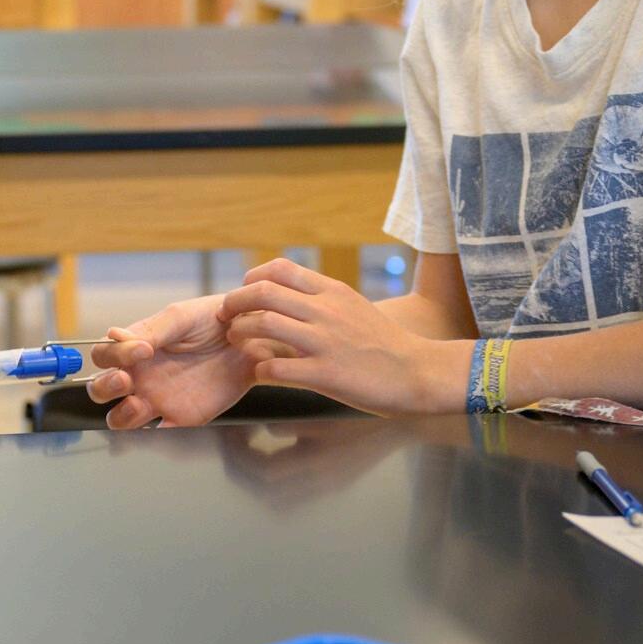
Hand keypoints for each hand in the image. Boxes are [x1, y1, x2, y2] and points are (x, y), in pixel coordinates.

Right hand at [85, 294, 255, 428]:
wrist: (252, 339)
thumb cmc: (215, 320)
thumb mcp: (182, 317)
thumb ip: (151, 330)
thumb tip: (114, 335)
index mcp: (136, 348)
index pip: (104, 355)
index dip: (114, 354)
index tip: (143, 350)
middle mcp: (141, 375)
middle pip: (100, 390)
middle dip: (104, 387)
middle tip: (125, 380)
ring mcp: (158, 399)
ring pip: (120, 417)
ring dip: (121, 414)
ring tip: (139, 404)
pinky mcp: (180, 419)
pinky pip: (157, 433)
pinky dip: (152, 435)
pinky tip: (162, 424)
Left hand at [216, 258, 463, 414]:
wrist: (417, 371)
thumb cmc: (383, 342)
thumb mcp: (353, 305)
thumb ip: (321, 298)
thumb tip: (285, 290)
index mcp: (332, 292)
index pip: (279, 269)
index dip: (251, 278)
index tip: (243, 291)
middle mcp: (326, 311)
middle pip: (263, 293)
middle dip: (234, 302)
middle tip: (225, 315)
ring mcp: (324, 342)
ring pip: (264, 325)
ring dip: (240, 332)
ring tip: (234, 340)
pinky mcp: (326, 374)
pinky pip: (276, 367)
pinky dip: (259, 368)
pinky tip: (259, 371)